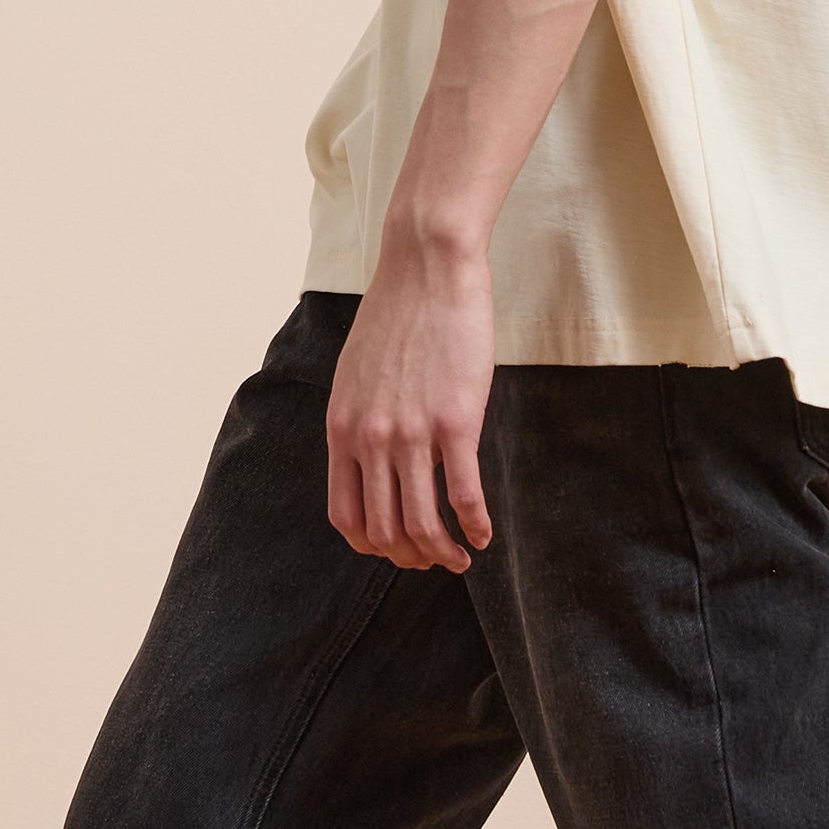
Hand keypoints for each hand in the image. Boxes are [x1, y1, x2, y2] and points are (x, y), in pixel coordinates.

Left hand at [327, 234, 496, 569]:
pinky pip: (462, 495)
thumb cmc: (397, 314)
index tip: (396, 547)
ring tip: (461, 559)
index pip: (346, 515)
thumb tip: (377, 457)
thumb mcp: (357, 374)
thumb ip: (361, 421)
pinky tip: (486, 535)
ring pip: (422, 523)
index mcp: (342, 429)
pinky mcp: (455, 422)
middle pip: (384, 529)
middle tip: (435, 561)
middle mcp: (370, 439)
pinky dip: (475, 526)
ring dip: (443, 554)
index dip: (372, 544)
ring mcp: (411, 433)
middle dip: (410, 557)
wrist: (427, 268)